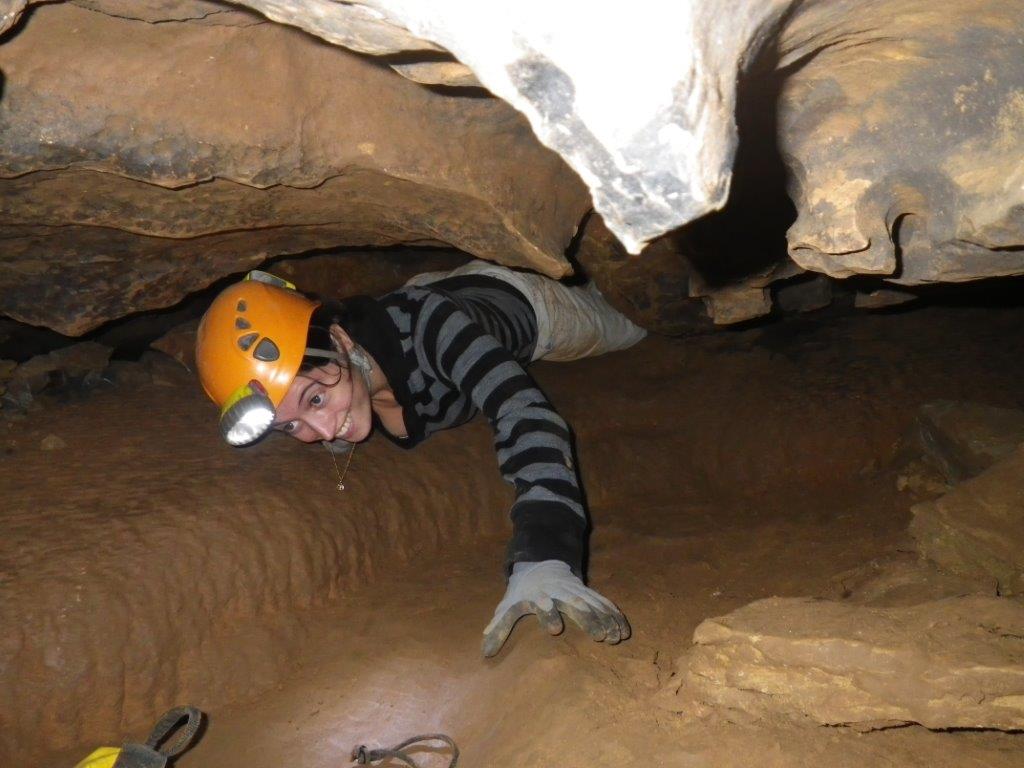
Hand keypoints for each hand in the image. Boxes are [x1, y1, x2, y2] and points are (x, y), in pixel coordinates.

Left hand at [481, 560, 630, 656]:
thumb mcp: (507, 605)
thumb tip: (485, 652)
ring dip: (605, 619)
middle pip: (574, 604)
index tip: (555, 629)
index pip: (542, 604)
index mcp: (537, 595)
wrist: (540, 565)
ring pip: (593, 604)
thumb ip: (498, 627)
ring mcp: (576, 591)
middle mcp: (559, 592)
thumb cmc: (522, 592)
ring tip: (615, 638)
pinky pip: (604, 604)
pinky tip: (623, 631)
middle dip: (587, 618)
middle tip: (598, 636)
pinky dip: (614, 616)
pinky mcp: (588, 593)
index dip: (548, 614)